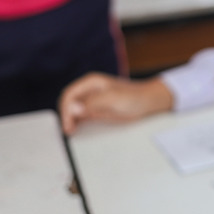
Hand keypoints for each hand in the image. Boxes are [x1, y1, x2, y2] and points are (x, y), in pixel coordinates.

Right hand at [58, 73, 173, 134]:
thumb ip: (92, 103)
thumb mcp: (113, 99)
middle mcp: (89, 90)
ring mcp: (92, 100)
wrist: (148, 101)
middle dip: (66, 116)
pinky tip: (76, 129)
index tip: (68, 124)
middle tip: (68, 131)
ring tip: (71, 132)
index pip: (70, 95)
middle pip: (69, 102)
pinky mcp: (96, 109)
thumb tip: (74, 109)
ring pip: (73, 110)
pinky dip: (76, 122)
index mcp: (91, 82)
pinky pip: (81, 115)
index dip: (66, 109)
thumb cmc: (133, 96)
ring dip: (70, 120)